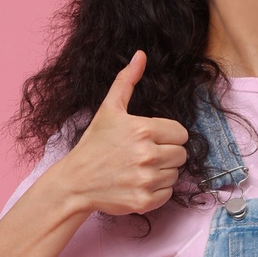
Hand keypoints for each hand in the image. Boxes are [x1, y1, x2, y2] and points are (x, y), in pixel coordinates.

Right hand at [55, 50, 187, 215]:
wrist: (76, 181)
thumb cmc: (94, 144)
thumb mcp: (109, 109)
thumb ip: (127, 81)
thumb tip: (141, 55)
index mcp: (143, 130)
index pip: (181, 133)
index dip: (169, 136)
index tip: (152, 139)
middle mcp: (147, 155)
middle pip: (181, 155)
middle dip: (167, 154)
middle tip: (145, 155)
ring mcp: (146, 180)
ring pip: (175, 174)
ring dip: (162, 172)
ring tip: (140, 169)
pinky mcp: (144, 201)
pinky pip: (168, 194)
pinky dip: (157, 191)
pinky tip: (139, 183)